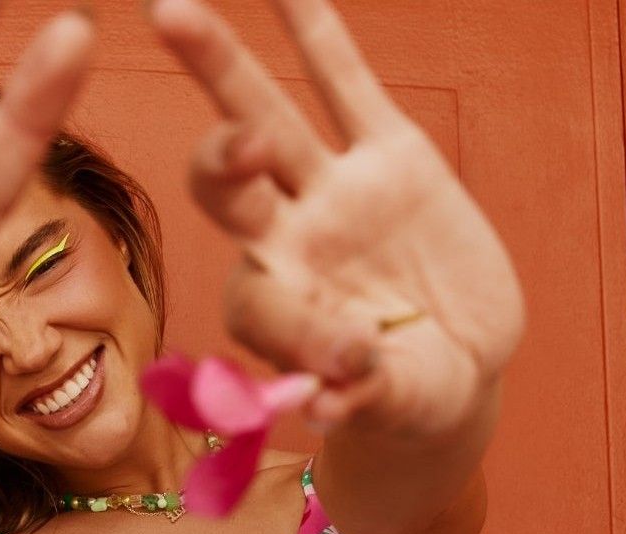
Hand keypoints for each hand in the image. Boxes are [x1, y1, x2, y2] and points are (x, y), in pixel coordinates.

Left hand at [149, 0, 524, 436]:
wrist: (453, 362)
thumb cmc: (406, 394)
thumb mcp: (396, 403)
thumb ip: (365, 392)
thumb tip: (334, 388)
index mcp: (274, 307)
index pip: (255, 300)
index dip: (293, 326)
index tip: (349, 365)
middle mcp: (286, 238)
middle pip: (226, 186)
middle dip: (217, 159)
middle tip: (232, 148)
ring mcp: (332, 192)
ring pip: (269, 119)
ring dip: (222, 69)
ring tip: (173, 14)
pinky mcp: (390, 158)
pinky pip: (347, 87)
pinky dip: (318, 36)